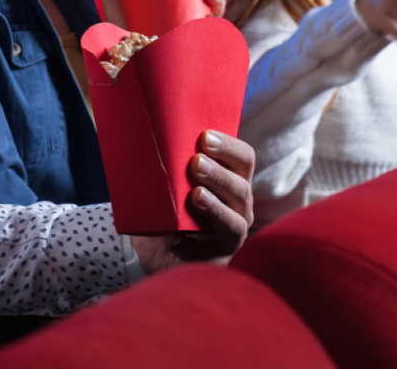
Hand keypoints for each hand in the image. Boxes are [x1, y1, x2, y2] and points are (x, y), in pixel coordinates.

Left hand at [131, 130, 254, 272]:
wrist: (163, 246)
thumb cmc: (174, 200)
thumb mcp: (180, 177)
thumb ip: (178, 162)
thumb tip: (152, 139)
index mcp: (236, 180)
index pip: (244, 159)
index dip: (229, 147)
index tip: (205, 137)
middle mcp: (240, 207)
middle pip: (240, 190)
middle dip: (218, 175)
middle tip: (196, 163)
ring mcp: (230, 235)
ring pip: (233, 223)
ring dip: (214, 207)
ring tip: (195, 195)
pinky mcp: (212, 258)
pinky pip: (203, 252)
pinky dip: (185, 244)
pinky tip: (171, 237)